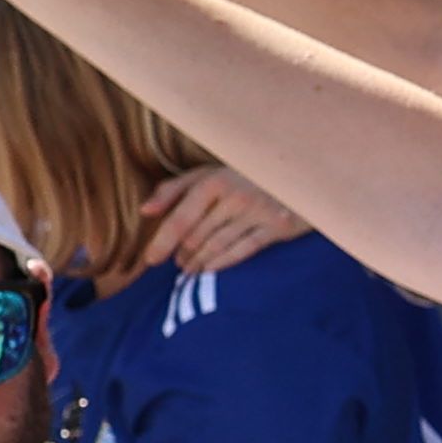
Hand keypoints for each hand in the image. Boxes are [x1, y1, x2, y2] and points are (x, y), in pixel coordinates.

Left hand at [137, 166, 307, 278]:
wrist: (297, 172)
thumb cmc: (243, 175)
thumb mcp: (208, 173)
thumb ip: (174, 189)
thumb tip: (145, 211)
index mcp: (214, 181)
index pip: (180, 219)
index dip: (162, 242)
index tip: (151, 259)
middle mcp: (235, 196)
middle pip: (198, 236)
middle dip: (183, 254)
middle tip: (178, 264)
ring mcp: (257, 212)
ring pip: (218, 245)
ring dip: (199, 262)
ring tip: (189, 270)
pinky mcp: (277, 226)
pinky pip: (244, 250)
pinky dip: (223, 262)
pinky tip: (210, 269)